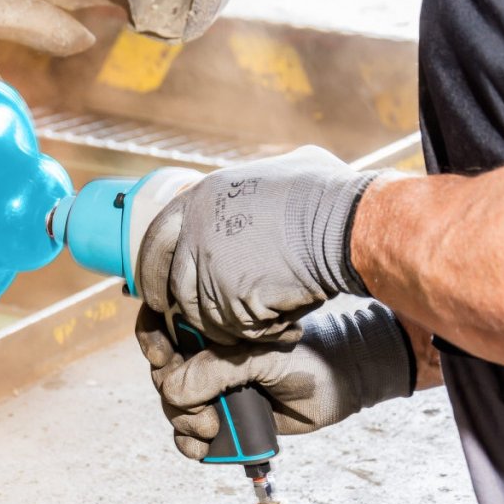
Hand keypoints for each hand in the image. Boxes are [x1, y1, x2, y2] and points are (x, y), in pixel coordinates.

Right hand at [134, 294, 415, 460]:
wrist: (343, 384)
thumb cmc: (306, 357)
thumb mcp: (257, 357)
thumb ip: (213, 370)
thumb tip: (172, 392)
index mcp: (210, 326)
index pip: (160, 324)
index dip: (151, 341)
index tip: (162, 358)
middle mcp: (205, 355)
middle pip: (162, 373)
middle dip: (173, 394)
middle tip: (202, 409)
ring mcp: (213, 387)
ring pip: (173, 405)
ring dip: (182, 421)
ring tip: (210, 428)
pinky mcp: (223, 417)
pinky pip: (188, 433)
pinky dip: (189, 443)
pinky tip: (202, 446)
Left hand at [137, 146, 387, 344]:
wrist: (346, 223)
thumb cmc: (326, 192)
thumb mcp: (278, 168)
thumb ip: (252, 185)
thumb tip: (254, 183)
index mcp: (199, 198)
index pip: (157, 239)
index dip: (157, 266)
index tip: (162, 285)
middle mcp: (195, 232)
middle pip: (175, 285)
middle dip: (182, 309)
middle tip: (197, 324)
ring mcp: (210, 268)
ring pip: (203, 314)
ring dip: (226, 326)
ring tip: (257, 326)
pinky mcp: (231, 299)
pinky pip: (234, 330)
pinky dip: (257, 335)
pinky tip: (282, 329)